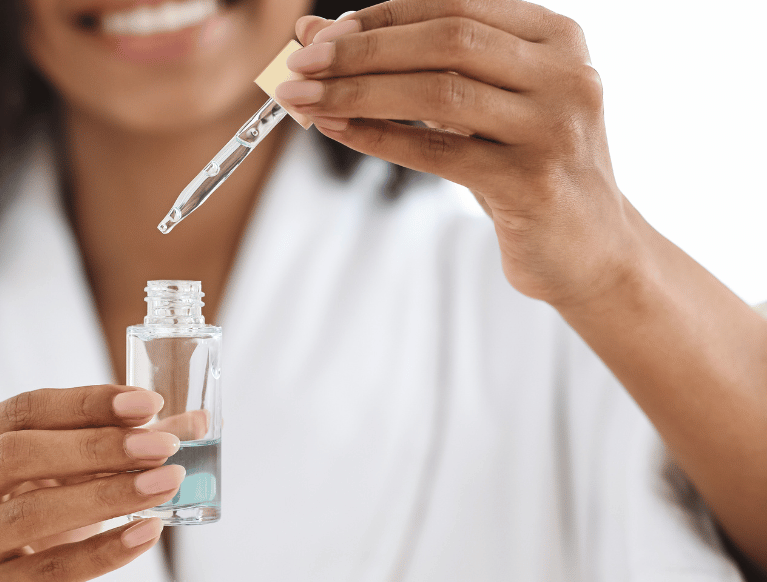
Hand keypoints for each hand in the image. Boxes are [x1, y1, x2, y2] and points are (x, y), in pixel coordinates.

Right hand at [0, 385, 184, 581]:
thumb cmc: (36, 521)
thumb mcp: (65, 475)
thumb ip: (121, 444)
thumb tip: (193, 422)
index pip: (23, 409)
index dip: (87, 403)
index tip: (148, 402)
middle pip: (19, 454)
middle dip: (98, 445)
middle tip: (162, 445)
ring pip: (32, 512)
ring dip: (108, 494)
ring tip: (165, 484)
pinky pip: (50, 569)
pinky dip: (105, 551)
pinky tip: (148, 532)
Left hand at [281, 0, 637, 306]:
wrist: (590, 250)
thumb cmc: (522, 167)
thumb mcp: (476, 106)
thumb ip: (408, 66)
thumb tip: (313, 35)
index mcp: (555, 37)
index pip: (453, 8)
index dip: (380, 18)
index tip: (320, 36)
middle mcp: (565, 73)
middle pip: (447, 41)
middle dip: (362, 51)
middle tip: (299, 67)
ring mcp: (554, 127)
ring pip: (441, 93)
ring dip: (359, 92)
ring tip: (303, 100)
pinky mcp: (533, 182)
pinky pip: (439, 153)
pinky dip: (379, 138)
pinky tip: (337, 130)